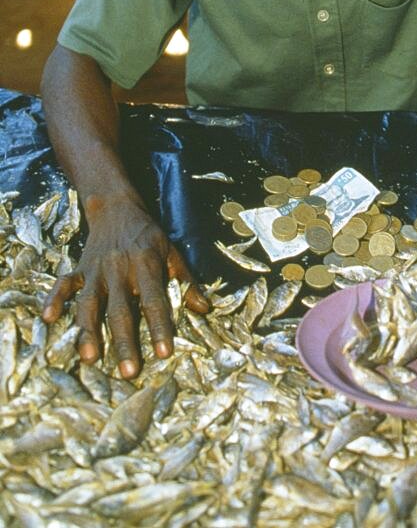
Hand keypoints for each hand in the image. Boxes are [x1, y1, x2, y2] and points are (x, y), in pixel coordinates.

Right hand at [42, 200, 208, 377]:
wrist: (116, 208)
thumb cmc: (148, 236)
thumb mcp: (171, 252)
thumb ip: (186, 281)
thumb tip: (204, 308)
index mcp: (146, 265)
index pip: (155, 300)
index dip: (160, 326)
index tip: (165, 352)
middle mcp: (119, 269)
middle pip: (121, 310)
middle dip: (124, 342)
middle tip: (129, 372)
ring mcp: (96, 270)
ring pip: (90, 303)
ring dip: (89, 331)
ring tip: (90, 357)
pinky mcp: (79, 269)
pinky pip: (64, 284)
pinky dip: (54, 299)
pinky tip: (48, 319)